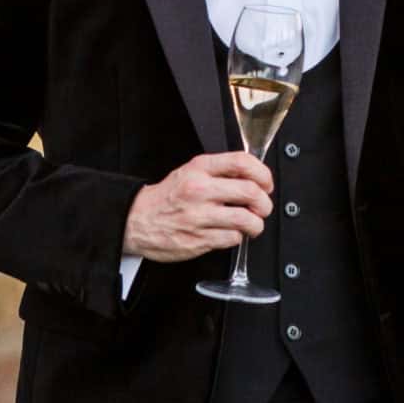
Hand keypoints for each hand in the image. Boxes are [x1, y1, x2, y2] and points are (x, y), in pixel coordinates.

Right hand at [122, 153, 273, 261]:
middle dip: (265, 203)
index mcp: (200, 169)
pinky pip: (233, 238)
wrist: (136, 220)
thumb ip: (219, 171)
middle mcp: (200, 190)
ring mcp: (200, 216)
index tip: (266, 183)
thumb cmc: (167, 197)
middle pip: (250, 192)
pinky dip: (237, 237)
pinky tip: (231, 233)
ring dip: (256, 224)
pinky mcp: (199, 239)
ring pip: (246, 219)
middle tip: (263, 207)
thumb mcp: (190, 171)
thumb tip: (253, 175)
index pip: (242, 162)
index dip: (263, 173)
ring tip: (252, 224)